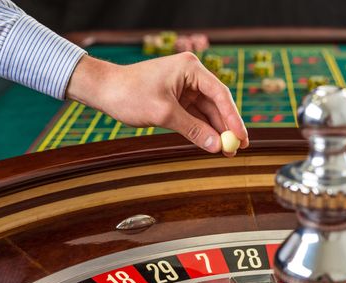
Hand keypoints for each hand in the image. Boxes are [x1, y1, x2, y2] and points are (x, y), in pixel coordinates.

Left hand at [66, 53, 248, 154]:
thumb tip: (216, 145)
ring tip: (227, 151)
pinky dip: (202, 129)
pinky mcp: (177, 98)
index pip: (220, 94)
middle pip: (217, 103)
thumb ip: (192, 129)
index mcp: (190, 68)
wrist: (104, 90)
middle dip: (227, 126)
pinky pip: (195, 115)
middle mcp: (191, 75)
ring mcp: (184, 87)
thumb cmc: (129, 94)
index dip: (233, 118)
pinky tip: (211, 143)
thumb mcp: (163, 113)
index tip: (241, 138)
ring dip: (215, 130)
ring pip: (207, 111)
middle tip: (238, 148)